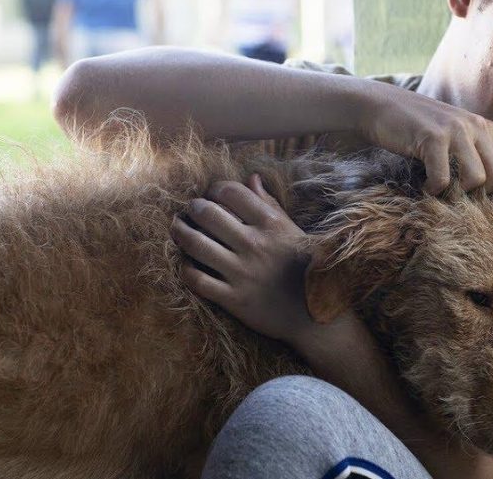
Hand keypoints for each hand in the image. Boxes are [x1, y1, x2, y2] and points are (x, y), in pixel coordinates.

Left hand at [171, 173, 314, 342]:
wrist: (314, 314)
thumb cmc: (303, 267)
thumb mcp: (292, 231)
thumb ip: (270, 204)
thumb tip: (251, 178)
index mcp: (271, 224)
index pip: (232, 192)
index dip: (215, 189)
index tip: (212, 194)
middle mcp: (255, 245)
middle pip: (208, 214)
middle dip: (193, 208)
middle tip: (190, 210)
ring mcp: (243, 273)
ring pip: (197, 245)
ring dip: (180, 232)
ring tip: (178, 228)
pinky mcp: (234, 300)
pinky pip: (198, 281)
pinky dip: (186, 269)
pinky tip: (186, 264)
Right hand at [358, 86, 492, 194]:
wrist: (382, 107)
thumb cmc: (419, 129)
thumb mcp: (457, 136)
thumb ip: (479, 153)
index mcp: (488, 129)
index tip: (481, 198)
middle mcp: (477, 127)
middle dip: (483, 196)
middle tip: (461, 197)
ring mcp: (456, 130)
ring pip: (478, 179)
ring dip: (459, 194)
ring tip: (443, 191)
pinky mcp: (433, 137)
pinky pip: (444, 178)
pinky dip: (434, 189)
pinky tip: (425, 186)